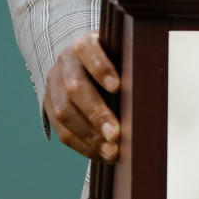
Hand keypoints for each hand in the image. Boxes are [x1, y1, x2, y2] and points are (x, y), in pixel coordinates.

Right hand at [44, 31, 120, 160]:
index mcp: (84, 44)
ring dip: (89, 135)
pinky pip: (61, 130)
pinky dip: (82, 145)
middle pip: (75, 87)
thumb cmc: (116, 61)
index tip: (118, 86)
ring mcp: (53, 85)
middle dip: (96, 113)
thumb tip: (150, 92)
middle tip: (116, 133)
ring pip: (63, 111)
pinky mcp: (49, 107)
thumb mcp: (122, 55)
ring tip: (111, 151)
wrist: (85, 64)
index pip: (87, 50)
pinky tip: (101, 154)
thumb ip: (132, 68)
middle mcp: (65, 63)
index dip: (101, 67)